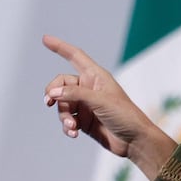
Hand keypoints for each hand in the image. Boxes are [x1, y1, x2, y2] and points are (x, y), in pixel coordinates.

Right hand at [43, 35, 176, 178]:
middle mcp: (89, 89)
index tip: (45, 39)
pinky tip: (73, 133)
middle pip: (61, 84)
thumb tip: (53, 92)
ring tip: (72, 125)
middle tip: (49, 101)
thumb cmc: (125, 116)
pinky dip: (67, 126)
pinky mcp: (84, 121)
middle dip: (53, 93)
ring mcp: (86, 105)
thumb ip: (76, 94)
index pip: (75, 57)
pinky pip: (67, 120)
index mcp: (97, 77)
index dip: (61, 47)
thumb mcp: (100, 101)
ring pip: (62, 105)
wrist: (135, 141)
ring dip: (63, 115)